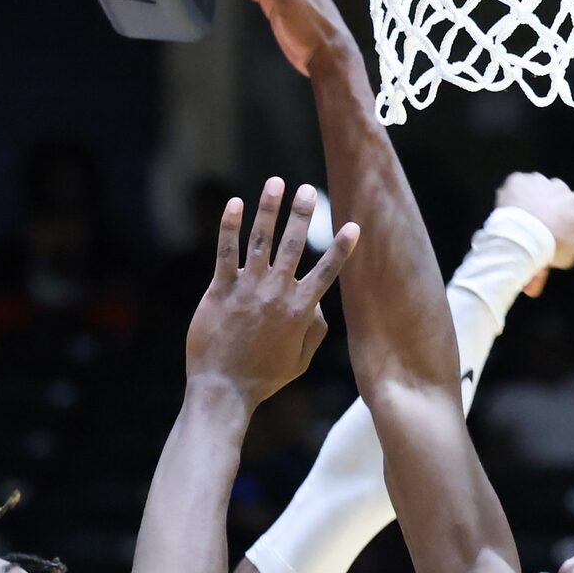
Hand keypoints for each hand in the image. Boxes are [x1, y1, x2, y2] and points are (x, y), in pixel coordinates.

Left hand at [184, 180, 356, 408]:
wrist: (224, 389)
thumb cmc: (263, 378)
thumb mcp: (300, 361)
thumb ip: (315, 330)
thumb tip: (319, 304)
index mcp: (301, 310)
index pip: (327, 271)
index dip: (342, 248)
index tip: (353, 225)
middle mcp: (277, 293)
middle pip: (295, 245)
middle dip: (303, 214)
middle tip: (308, 189)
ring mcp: (248, 289)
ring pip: (261, 240)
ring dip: (269, 208)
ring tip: (275, 183)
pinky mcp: (220, 290)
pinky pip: (226, 252)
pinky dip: (230, 226)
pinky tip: (235, 204)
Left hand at [492, 172, 573, 296]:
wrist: (526, 236)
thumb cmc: (551, 249)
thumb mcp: (565, 259)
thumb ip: (556, 262)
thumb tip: (534, 288)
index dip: (561, 230)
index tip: (551, 241)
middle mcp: (562, 188)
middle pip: (554, 201)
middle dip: (546, 214)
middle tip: (532, 234)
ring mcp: (539, 182)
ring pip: (534, 192)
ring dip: (529, 205)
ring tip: (517, 226)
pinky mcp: (519, 180)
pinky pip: (515, 190)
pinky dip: (511, 200)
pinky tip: (507, 216)